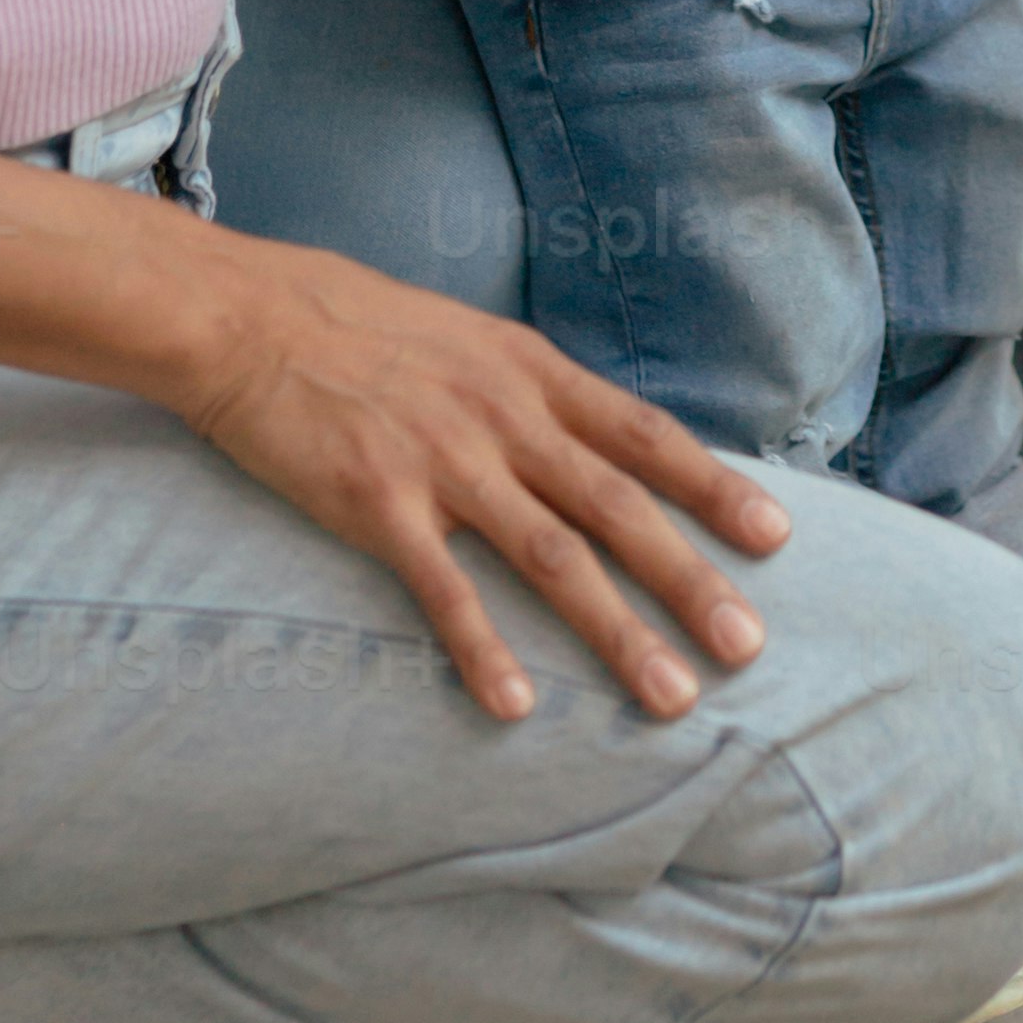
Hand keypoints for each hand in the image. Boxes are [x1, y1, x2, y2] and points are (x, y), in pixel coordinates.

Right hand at [174, 230, 790, 719]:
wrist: (247, 316)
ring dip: (617, 633)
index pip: (642, 434)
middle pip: (616, 507)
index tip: (774, 535)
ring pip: (552, 557)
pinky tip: (518, 706)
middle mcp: (502, 415)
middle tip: (748, 647)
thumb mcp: (466, 337)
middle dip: (690, 580)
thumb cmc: (355, 325)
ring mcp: (443, 460)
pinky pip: (443, 588)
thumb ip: (529, 390)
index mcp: (529, 370)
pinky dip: (484, 649)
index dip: (711, 486)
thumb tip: (591, 436)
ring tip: (670, 696)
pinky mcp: (377, 503)